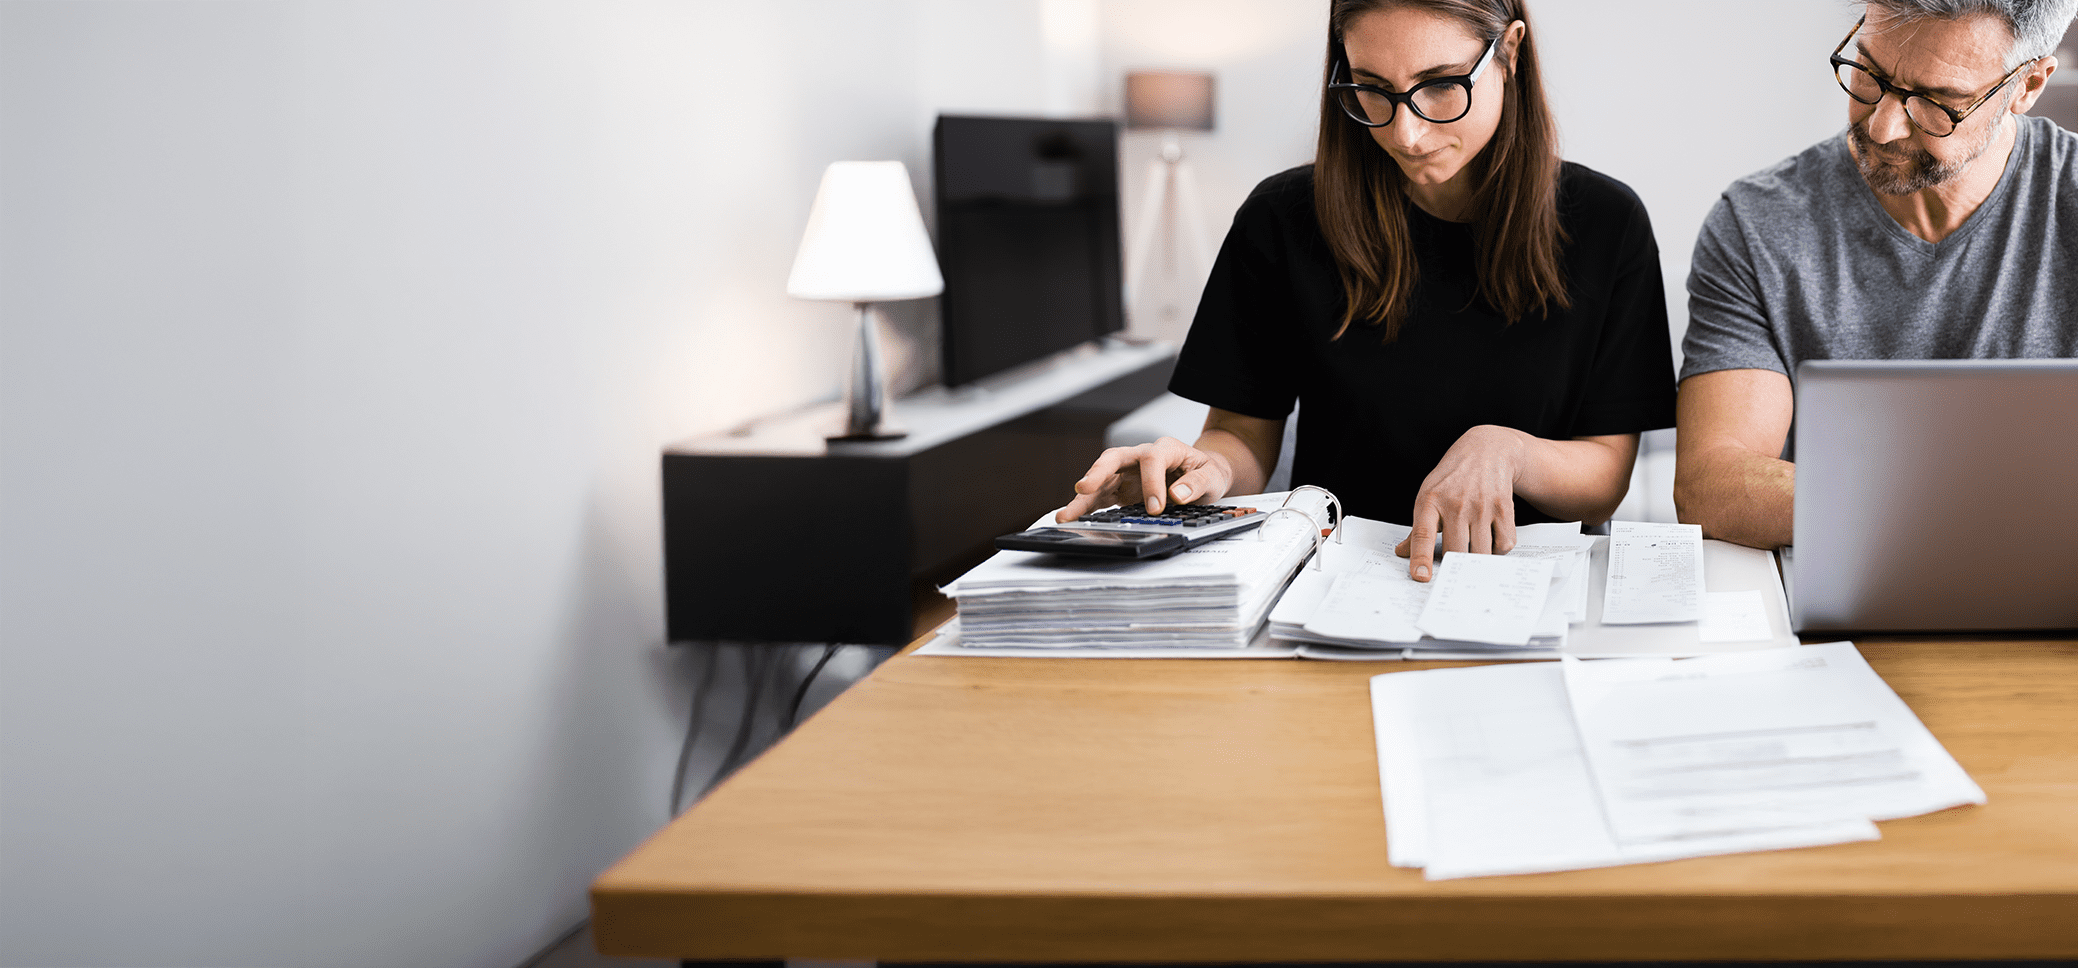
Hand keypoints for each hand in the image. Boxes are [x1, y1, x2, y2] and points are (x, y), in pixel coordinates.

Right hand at [1054, 437, 1230, 521]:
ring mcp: (1128, 472)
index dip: (1151, 483)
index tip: (1155, 508)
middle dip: (1097, 473)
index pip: (1151, 459)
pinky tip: (1073, 518)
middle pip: (1114, 459)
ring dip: (1083, 497)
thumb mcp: (1212, 476)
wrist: (1202, 476)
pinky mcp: (1121, 488)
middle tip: (1084, 488)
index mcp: (1165, 449)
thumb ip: (1196, 484)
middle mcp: (1141, 457)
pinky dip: (1087, 508)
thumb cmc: (1206, 473)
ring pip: (1101, 479)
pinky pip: (1101, 497)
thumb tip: (1176, 495)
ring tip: (1066, 514)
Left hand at [1394, 425, 1526, 580]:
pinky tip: (1490, 538)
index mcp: (1430, 501)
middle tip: (1456, 560)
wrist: (1487, 451)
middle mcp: (1455, 503)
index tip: (1421, 576)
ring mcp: (1481, 505)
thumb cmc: (1452, 479)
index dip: (1420, 558)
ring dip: (1478, 558)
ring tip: (1474, 546)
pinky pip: (1503, 544)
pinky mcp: (1503, 507)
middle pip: (1455, 551)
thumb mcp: (1428, 496)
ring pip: (1481, 552)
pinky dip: (1497, 549)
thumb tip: (1402, 553)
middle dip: (1455, 562)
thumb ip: (1417, 528)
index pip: (1422, 535)